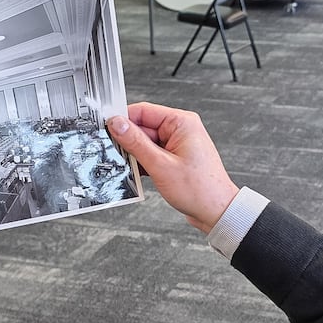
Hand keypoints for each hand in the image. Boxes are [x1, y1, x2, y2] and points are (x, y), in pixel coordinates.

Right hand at [107, 102, 239, 233]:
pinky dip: (143, 163)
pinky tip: (137, 174)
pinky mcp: (175, 159)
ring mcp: (178, 145)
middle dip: (128, 142)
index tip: (106, 128)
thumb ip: (136, 143)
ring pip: (145, 143)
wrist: (216, 211)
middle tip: (113, 154)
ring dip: (135, 155)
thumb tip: (117, 124)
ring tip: (128, 168)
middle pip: (143, 128)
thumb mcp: (160, 165)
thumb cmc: (200, 189)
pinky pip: (152, 155)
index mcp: (182, 122)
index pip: (143, 111)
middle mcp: (181, 130)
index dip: (123, 119)